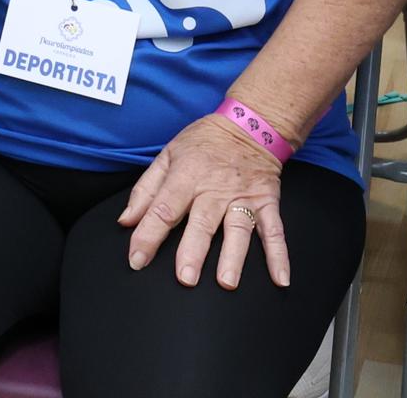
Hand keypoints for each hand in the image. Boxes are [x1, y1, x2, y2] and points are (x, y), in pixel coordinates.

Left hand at [119, 111, 290, 287]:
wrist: (250, 124)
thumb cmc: (203, 142)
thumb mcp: (168, 155)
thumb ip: (145, 190)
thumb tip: (126, 221)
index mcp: (186, 175)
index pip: (163, 208)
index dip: (148, 235)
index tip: (137, 260)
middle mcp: (215, 188)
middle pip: (202, 222)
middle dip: (193, 251)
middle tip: (185, 278)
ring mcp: (243, 197)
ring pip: (237, 229)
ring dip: (233, 256)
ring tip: (227, 282)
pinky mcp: (267, 202)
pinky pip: (275, 231)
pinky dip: (279, 255)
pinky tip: (280, 279)